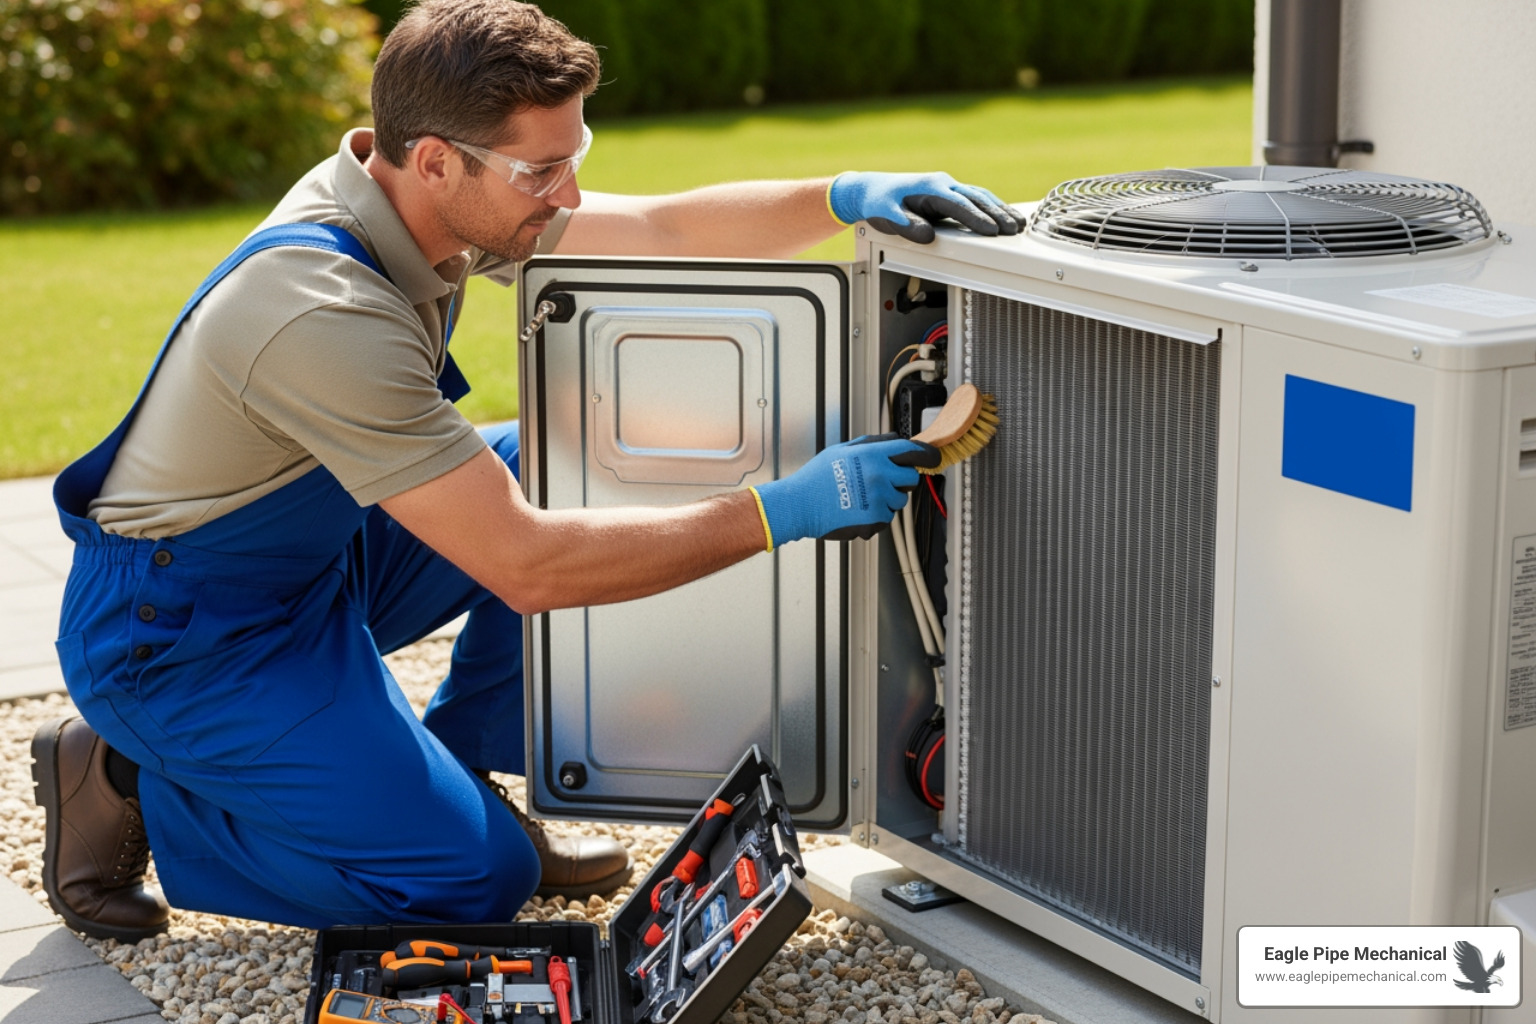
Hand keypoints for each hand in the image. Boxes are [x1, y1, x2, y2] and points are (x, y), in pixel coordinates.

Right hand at [750, 434, 939, 549]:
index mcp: (872, 455)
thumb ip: (871, 444)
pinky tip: (856, 509)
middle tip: (880, 481)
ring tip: (862, 497)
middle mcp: (879, 476)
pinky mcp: (875, 520)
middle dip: (900, 479)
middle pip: (911, 478)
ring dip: (888, 499)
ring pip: (900, 500)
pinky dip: (876, 516)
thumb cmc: (816, 478)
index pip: (911, 451)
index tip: (933, 458)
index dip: (926, 454)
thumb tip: (894, 440)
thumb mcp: (842, 450)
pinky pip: (887, 518)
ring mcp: (879, 499)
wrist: (799, 505)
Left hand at [829, 171, 1024, 243]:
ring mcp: (947, 187)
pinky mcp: (948, 194)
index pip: (959, 204)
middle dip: (997, 214)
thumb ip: (905, 225)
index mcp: (930, 187)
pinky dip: (992, 206)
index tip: (992, 230)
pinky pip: (975, 198)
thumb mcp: (886, 214)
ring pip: (980, 196)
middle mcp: (943, 184)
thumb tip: (927, 236)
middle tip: (1015, 229)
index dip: (976, 218)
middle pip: (976, 198)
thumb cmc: (878, 201)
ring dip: (1000, 209)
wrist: (871, 188)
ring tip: (1019, 224)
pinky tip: (1004, 215)